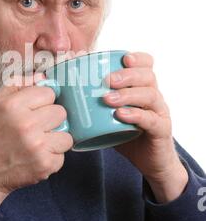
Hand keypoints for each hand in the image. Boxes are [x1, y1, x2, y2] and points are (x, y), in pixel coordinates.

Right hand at [0, 74, 73, 208]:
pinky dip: (52, 157)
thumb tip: (43, 75)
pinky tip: (36, 157)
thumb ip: (18, 85)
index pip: (49, 92)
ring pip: (66, 135)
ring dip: (55, 139)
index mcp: (12, 106)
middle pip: (60, 112)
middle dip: (50, 119)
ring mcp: (37, 146)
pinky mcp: (45, 165)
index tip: (35, 109)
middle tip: (36, 127)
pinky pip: (63, 155)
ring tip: (39, 143)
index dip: (43, 100)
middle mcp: (26, 124)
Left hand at [103, 52, 187, 201]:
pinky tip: (121, 115)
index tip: (124, 58)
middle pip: (148, 76)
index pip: (147, 64)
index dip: (138, 58)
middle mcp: (154, 96)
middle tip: (107, 80)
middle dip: (127, 75)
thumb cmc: (125, 134)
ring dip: (127, 94)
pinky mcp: (161, 130)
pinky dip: (136, 115)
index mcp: (142, 87)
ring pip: (150, 95)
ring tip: (108, 99)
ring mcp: (159, 113)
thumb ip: (90, 103)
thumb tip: (57, 92)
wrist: (149, 162)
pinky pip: (151, 120)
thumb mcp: (107, 115)